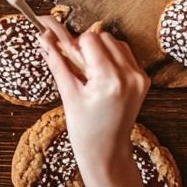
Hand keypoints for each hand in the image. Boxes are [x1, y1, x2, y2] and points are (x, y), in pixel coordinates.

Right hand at [37, 19, 148, 174]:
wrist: (107, 150)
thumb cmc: (85, 128)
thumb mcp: (67, 93)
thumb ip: (57, 62)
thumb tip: (43, 38)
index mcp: (110, 79)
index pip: (91, 39)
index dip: (74, 44)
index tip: (66, 56)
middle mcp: (129, 75)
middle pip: (104, 37)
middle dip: (87, 45)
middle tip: (77, 65)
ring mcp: (139, 78)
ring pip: (116, 43)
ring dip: (100, 49)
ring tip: (90, 71)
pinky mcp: (143, 80)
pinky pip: (126, 55)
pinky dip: (112, 57)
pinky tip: (101, 74)